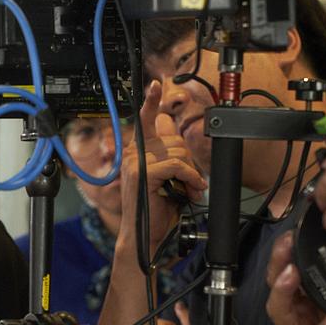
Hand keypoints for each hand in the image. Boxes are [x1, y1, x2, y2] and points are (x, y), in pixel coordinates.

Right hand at [118, 81, 207, 257]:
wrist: (145, 237)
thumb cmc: (156, 211)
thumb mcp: (166, 179)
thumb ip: (169, 156)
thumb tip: (176, 133)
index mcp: (137, 153)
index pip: (145, 120)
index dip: (151, 102)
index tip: (155, 86)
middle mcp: (133, 154)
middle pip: (174, 138)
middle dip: (190, 160)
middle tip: (190, 182)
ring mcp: (135, 162)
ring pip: (178, 151)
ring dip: (192, 173)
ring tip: (189, 190)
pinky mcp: (143, 173)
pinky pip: (177, 165)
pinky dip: (190, 178)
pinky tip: (191, 190)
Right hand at [265, 232, 325, 324]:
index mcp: (310, 303)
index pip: (290, 272)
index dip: (287, 253)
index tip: (295, 232)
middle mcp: (300, 319)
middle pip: (275, 287)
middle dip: (277, 263)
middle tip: (286, 244)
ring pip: (280, 312)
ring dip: (283, 291)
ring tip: (293, 272)